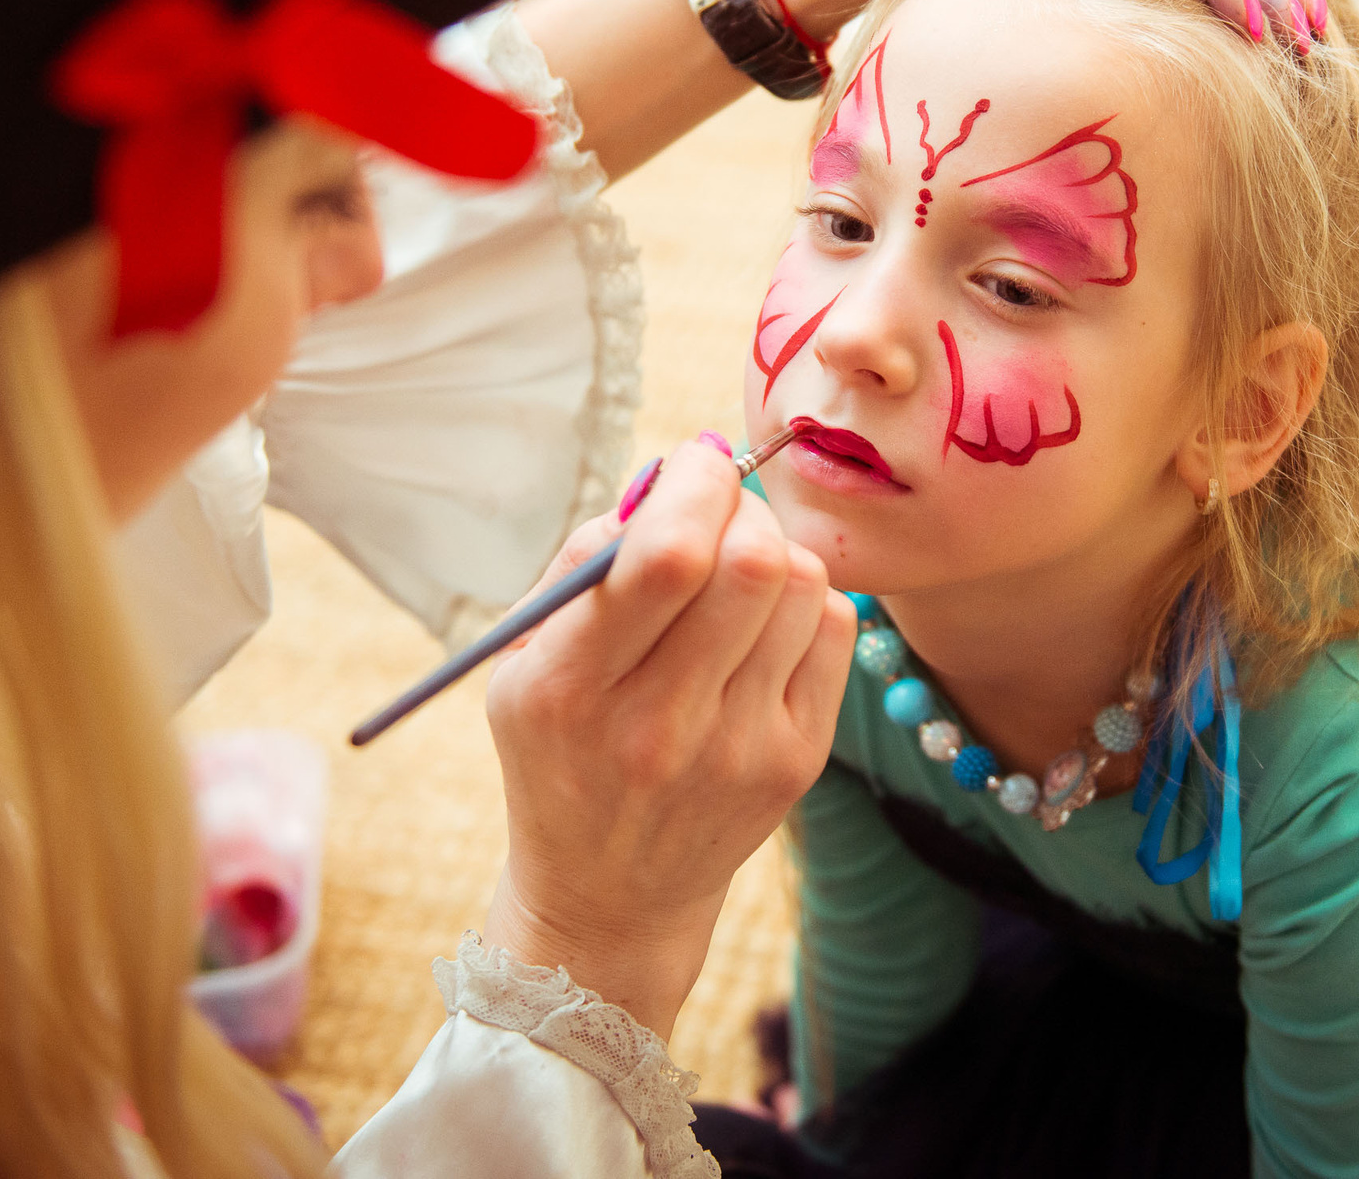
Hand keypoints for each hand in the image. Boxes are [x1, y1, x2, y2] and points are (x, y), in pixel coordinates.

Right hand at [481, 437, 855, 1036]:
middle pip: (750, 565)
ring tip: (734, 571)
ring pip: (801, 586)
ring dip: (774, 549)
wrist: (611, 895)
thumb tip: (675, 476)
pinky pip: (835, 628)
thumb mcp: (524, 659)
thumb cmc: (562, 748)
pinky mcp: (796, 762)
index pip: (665, 559)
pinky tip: (764, 622)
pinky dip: (806, 599)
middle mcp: (659, 725)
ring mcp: (738, 749)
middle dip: (740, 506)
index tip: (693, 463)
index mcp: (570, 688)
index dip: (695, 486)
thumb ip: (585, 557)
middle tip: (717, 508)